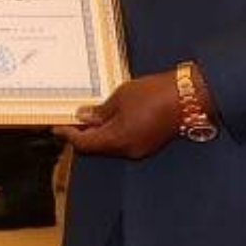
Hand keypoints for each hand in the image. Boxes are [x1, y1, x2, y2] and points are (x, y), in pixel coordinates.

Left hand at [55, 70, 182, 159]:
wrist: (188, 97)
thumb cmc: (154, 94)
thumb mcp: (121, 97)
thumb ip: (100, 111)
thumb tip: (83, 117)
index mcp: (118, 140)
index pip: (85, 144)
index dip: (69, 135)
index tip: (57, 127)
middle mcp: (128, 151)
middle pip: (96, 149)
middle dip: (82, 136)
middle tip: (70, 120)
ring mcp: (140, 149)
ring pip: (110, 146)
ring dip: (98, 134)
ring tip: (89, 117)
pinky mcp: (148, 144)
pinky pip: (123, 143)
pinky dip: (112, 134)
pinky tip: (109, 119)